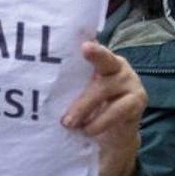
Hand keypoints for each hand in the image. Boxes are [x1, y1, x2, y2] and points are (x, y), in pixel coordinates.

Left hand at [61, 41, 146, 175]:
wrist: (111, 137)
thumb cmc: (88, 110)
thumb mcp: (76, 94)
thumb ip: (66, 83)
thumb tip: (37, 81)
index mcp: (100, 59)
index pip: (93, 45)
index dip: (89, 40)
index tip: (82, 38)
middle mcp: (117, 65)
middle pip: (105, 59)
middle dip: (95, 54)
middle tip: (84, 50)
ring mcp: (130, 82)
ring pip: (104, 88)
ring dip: (84, 106)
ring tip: (68, 122)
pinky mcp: (137, 102)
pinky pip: (117, 110)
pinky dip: (100, 121)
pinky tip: (88, 129)